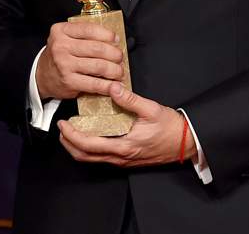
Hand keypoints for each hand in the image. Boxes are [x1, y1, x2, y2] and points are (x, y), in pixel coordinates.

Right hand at [35, 21, 123, 99]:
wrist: (41, 75)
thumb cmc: (59, 55)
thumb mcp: (65, 38)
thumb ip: (84, 35)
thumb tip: (112, 40)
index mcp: (61, 31)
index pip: (89, 29)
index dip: (107, 34)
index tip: (116, 40)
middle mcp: (61, 46)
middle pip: (97, 48)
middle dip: (114, 54)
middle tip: (120, 58)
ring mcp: (64, 64)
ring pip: (99, 66)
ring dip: (114, 70)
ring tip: (119, 71)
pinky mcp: (69, 81)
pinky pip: (94, 83)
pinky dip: (108, 85)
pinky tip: (114, 85)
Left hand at [57, 83, 196, 167]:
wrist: (186, 143)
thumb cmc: (170, 128)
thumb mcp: (151, 109)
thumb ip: (130, 99)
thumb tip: (113, 87)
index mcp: (123, 146)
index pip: (88, 145)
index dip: (71, 136)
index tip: (63, 123)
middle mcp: (120, 157)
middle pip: (85, 156)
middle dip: (69, 143)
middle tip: (61, 128)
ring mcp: (123, 160)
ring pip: (92, 159)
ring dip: (77, 147)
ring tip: (71, 131)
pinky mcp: (126, 159)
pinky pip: (102, 157)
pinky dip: (89, 148)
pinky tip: (89, 134)